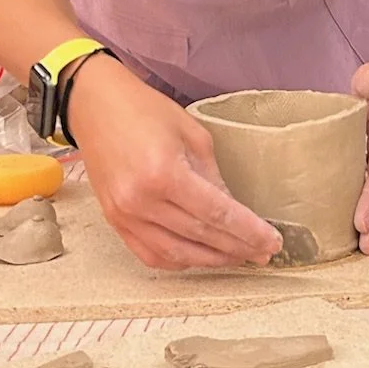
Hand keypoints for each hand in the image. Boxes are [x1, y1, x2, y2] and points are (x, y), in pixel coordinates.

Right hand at [66, 58, 280, 271]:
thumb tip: (234, 212)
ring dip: (212, 259)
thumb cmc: (145, 110)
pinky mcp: (114, 221)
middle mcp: (141, 201)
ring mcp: (124, 215)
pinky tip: (201, 257)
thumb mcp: (192, 134)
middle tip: (263, 252)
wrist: (96, 106)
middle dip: (237, 248)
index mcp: (164, 173)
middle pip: (200, 236)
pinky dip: (179, 260)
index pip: (217, 213)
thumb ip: (213, 177)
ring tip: (238, 256)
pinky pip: (151, 254)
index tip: (272, 241)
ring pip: (177, 253)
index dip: (248, 231)